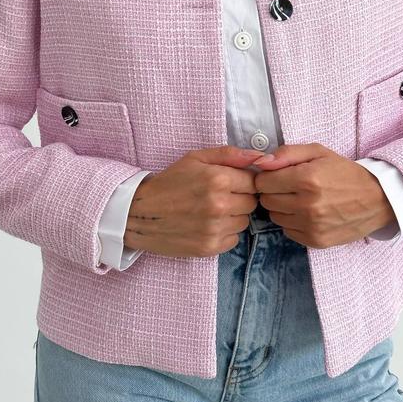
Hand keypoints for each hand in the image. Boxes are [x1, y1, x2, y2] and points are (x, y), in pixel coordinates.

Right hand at [122, 146, 262, 257]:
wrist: (140, 213)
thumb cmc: (169, 182)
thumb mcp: (196, 158)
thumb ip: (231, 155)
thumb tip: (262, 157)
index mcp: (218, 179)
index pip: (253, 182)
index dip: (242, 181)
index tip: (229, 183)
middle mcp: (219, 205)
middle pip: (251, 203)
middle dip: (239, 198)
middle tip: (217, 196)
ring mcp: (215, 228)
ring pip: (244, 222)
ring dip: (233, 216)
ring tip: (210, 211)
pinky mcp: (210, 247)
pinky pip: (233, 239)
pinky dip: (224, 232)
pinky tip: (207, 225)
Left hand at [251, 143, 397, 247]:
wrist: (377, 199)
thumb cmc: (344, 172)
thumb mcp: (318, 152)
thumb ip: (286, 153)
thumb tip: (260, 162)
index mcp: (306, 179)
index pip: (262, 182)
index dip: (268, 176)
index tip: (278, 175)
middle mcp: (307, 205)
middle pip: (266, 200)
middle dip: (274, 192)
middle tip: (290, 187)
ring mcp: (312, 226)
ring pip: (275, 217)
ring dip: (282, 207)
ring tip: (301, 199)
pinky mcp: (316, 240)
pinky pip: (287, 231)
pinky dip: (293, 222)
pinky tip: (308, 213)